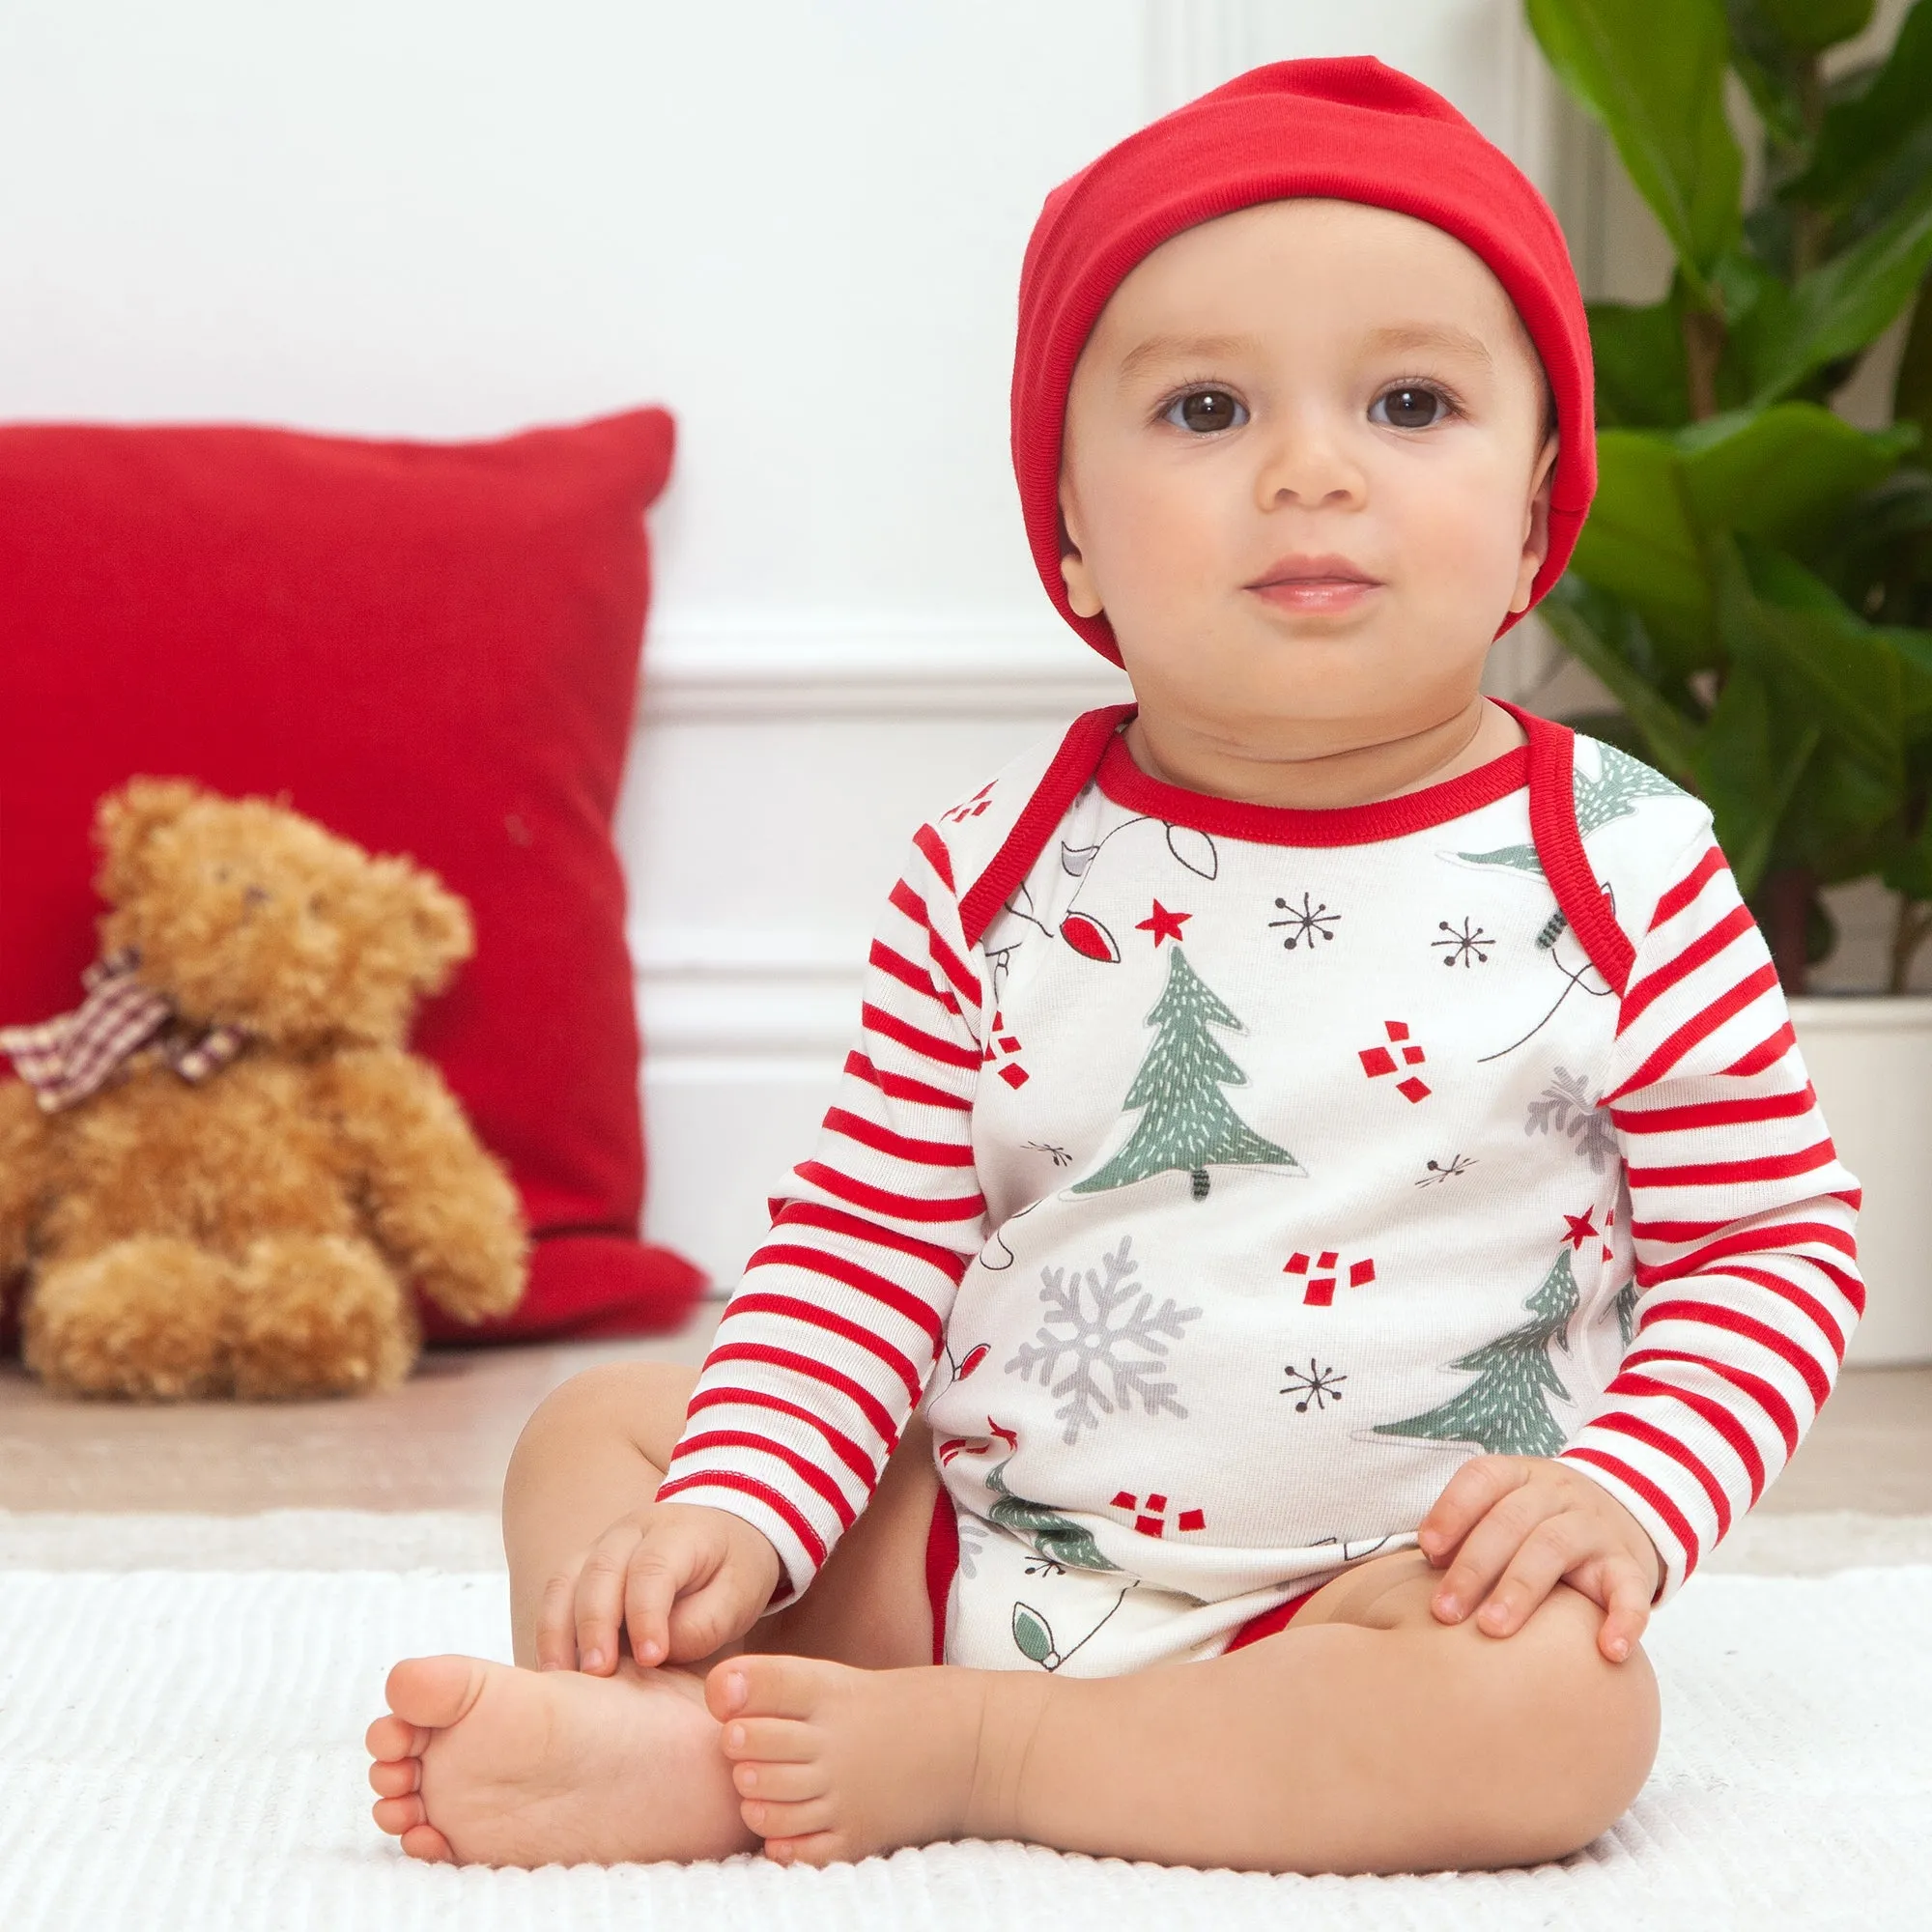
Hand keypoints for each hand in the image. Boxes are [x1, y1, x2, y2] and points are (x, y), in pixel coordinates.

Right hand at [534, 1501, 783, 1673]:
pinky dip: (548, 1631)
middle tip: (597, 1674)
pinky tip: (554, 1671)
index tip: (651, 1659)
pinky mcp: (582, 1569)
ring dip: (558, 1630)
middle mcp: (632, 1532)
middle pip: (600, 1570)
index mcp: (678, 1533)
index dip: (647, 1614)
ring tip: (561, 1679)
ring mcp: (600, 1547)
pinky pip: (555, 1595)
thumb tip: (654, 1655)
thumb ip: (706, 1623)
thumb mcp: (741, 1594)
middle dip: (595, 1624)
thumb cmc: (733, 1571)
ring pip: (565, 1579)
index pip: (653, 1568)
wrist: (723, 1534)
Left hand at [1417, 1455, 1661, 1663]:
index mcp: (1519, 1475)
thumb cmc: (1539, 1522)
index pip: (1482, 1478)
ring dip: (1520, 1589)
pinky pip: (1631, 1590)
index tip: (1427, 1551)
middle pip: (1510, 1521)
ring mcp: (1594, 1527)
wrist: (1626, 1511)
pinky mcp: (1630, 1564)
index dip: (1451, 1510)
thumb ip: (1467, 1530)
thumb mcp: (1505, 1508)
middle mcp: (1556, 1493)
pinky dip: (1624, 1620)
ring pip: (1554, 1546)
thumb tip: (1421, 1568)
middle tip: (1444, 1612)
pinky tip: (1608, 1650)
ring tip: (1493, 1628)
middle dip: (1473, 1567)